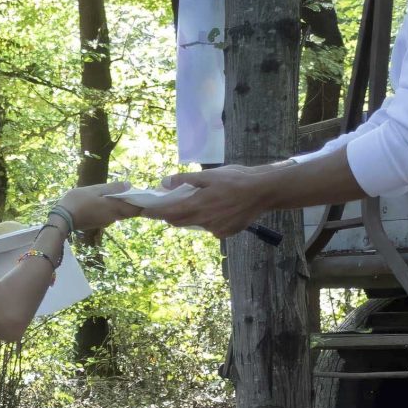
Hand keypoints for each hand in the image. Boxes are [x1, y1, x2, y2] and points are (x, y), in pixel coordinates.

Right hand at [56, 182, 135, 232]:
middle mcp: (113, 218)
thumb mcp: (95, 190)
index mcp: (115, 208)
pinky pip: (111, 216)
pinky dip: (113, 209)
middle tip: (130, 192)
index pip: (136, 209)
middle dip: (131, 203)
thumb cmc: (79, 201)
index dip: (141, 203)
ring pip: (119, 214)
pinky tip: (106, 201)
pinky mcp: (99, 223)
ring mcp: (106, 222)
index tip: (142, 195)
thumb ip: (113, 188)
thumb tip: (129, 185)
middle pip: (128, 212)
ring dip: (121, 206)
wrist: (63, 218)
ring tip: (118, 194)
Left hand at [156, 167, 272, 238]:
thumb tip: (164, 183)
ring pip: (194, 224)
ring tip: (196, 202)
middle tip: (167, 204)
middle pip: (179, 221)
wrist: (263, 192)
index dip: (154, 212)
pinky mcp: (225, 233)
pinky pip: (209, 227)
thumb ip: (186, 180)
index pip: (168, 212)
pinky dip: (207, 219)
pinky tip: (217, 209)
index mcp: (198, 205)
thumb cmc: (236, 179)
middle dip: (170, 214)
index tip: (143, 211)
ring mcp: (215, 229)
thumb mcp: (209, 175)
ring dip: (190, 216)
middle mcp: (204, 221)